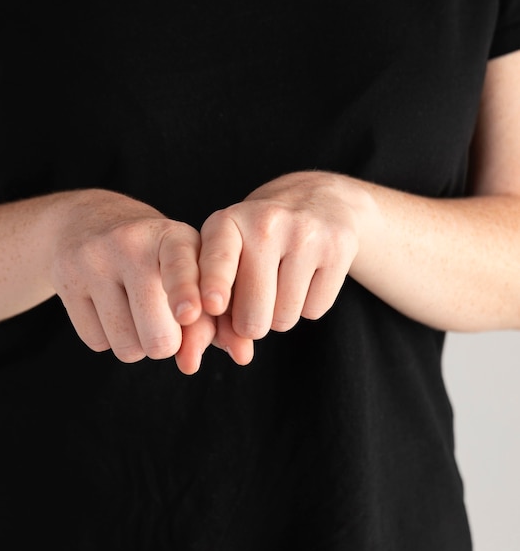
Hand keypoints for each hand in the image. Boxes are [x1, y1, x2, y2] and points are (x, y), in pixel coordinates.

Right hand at [49, 189, 212, 373]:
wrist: (91, 221)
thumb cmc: (158, 260)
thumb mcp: (189, 274)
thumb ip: (205, 319)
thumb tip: (189, 365)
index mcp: (173, 236)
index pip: (180, 267)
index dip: (185, 293)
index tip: (189, 313)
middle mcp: (131, 242)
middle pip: (158, 333)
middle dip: (166, 343)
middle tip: (162, 321)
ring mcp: (93, 260)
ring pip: (127, 346)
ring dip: (137, 344)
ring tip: (133, 309)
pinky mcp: (65, 280)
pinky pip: (97, 342)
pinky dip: (108, 338)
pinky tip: (107, 306)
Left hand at [198, 171, 375, 339]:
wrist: (318, 197)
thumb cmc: (257, 240)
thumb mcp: (227, 253)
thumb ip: (216, 301)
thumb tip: (240, 353)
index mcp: (227, 221)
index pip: (218, 260)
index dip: (213, 285)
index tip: (212, 304)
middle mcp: (266, 222)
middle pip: (252, 313)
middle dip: (250, 323)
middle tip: (255, 298)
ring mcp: (306, 234)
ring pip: (283, 319)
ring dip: (279, 314)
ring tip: (281, 279)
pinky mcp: (339, 248)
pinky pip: (314, 311)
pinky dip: (307, 305)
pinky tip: (307, 275)